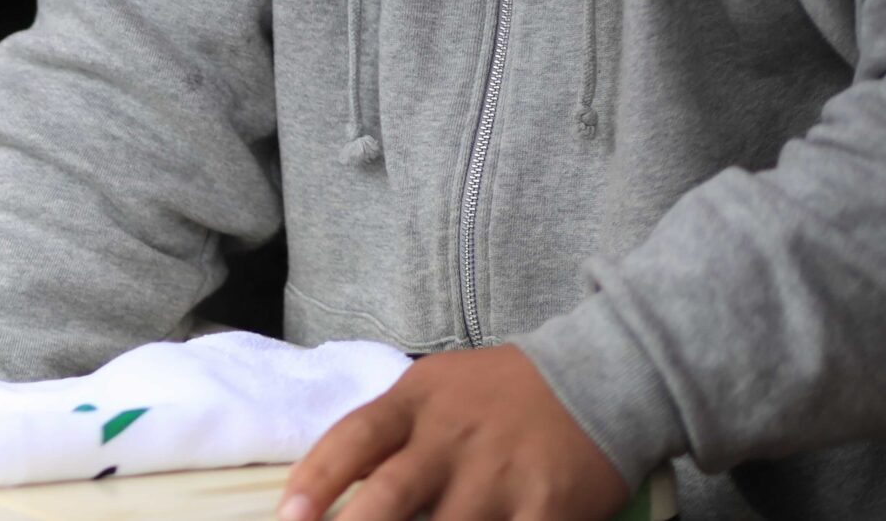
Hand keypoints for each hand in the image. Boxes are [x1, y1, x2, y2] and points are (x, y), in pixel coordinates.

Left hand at [276, 345, 628, 520]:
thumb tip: (329, 482)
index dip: (316, 479)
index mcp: (417, 403)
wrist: (597, 378)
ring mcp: (500, 476)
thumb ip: (389, 432)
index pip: (354, 438)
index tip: (288, 517)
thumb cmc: (499, 392)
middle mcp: (453, 438)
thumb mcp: (434, 389)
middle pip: (393, 494)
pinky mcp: (546, 508)